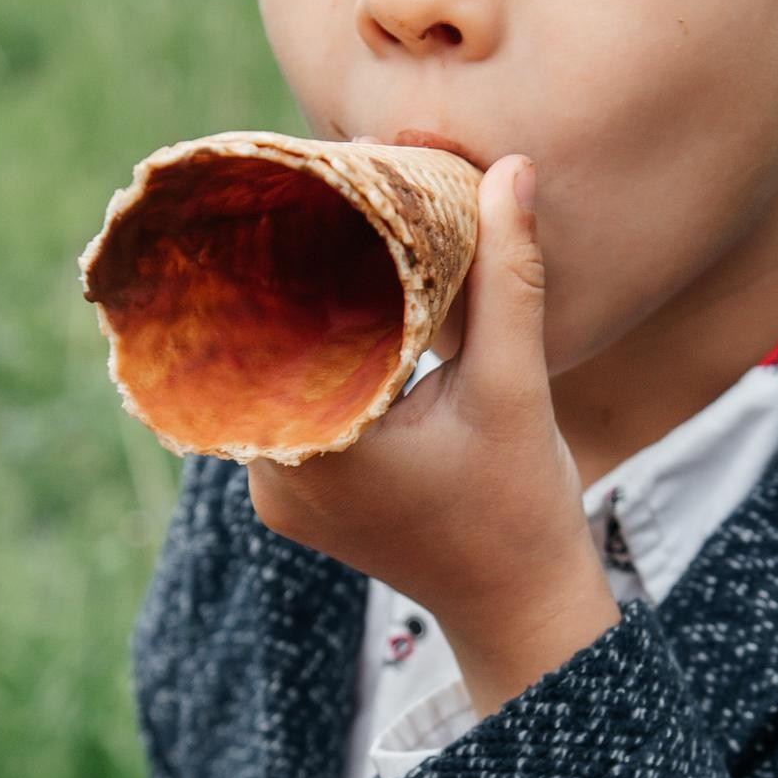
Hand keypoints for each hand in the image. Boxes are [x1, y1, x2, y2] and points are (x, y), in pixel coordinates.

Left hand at [248, 153, 620, 714]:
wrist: (519, 606)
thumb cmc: (521, 508)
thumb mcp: (516, 387)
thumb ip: (508, 280)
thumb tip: (509, 171)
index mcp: (316, 449)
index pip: (265, 325)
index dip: (270, 256)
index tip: (287, 192)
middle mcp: (273, 477)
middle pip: (256, 349)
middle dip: (280, 279)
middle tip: (301, 199)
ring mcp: (275, 495)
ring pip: (267, 380)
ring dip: (293, 323)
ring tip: (311, 243)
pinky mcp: (292, 500)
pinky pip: (283, 411)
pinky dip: (307, 367)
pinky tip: (328, 314)